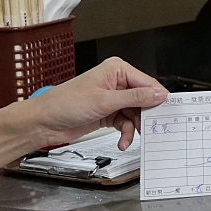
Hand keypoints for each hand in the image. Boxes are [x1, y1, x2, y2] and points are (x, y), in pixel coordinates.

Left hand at [22, 57, 167, 149]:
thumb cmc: (65, 103)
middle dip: (145, 116)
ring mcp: (113, 99)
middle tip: (151, 128)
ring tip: (130, 138)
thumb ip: (135, 98)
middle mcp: (117, 82)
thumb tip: (158, 94)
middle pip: (143, 100)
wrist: (44, 122)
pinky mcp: (108, 113)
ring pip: (135, 114)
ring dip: (134, 128)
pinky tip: (122, 141)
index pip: (146, 82)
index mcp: (116, 70)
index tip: (166, 112)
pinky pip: (126, 123)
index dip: (157, 98)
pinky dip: (126, 133)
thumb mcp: (105, 101)